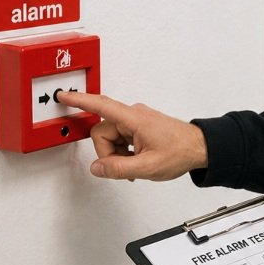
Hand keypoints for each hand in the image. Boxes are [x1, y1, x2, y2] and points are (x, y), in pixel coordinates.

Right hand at [55, 91, 207, 180]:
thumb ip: (119, 169)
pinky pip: (120, 139)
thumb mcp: (148, 167)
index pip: (100, 105)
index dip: (79, 101)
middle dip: (108, 153)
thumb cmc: (180, 151)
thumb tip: (97, 168)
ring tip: (136, 164)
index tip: (63, 95)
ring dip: (117, 154)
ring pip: (110, 138)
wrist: (200, 148)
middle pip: (102, 132)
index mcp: (134, 119)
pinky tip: (137, 160)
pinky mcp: (139, 126)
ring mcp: (136, 120)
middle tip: (126, 167)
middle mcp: (133, 115)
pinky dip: (124, 152)